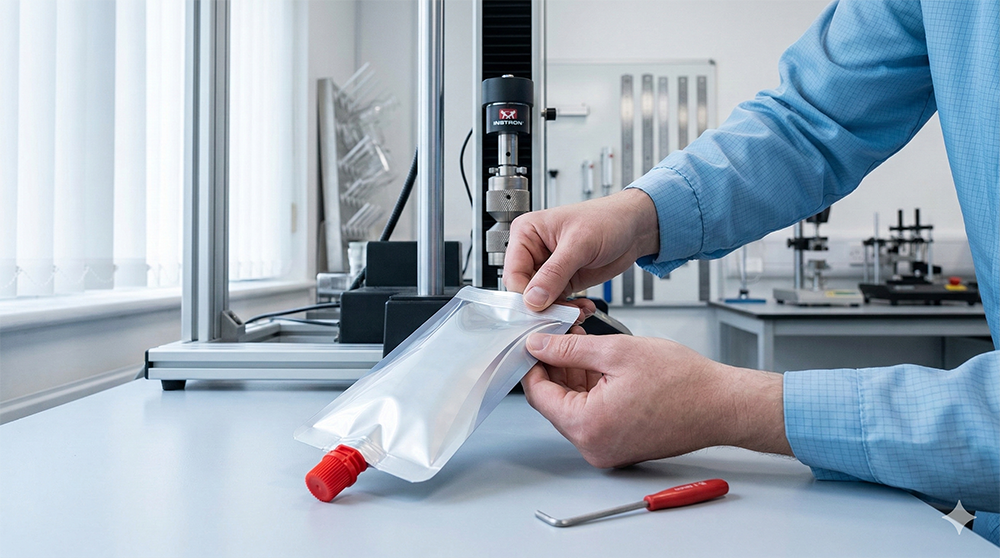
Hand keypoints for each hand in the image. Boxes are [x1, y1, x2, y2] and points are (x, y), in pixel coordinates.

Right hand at [503, 189, 659, 310]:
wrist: (634, 227)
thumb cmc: (607, 219)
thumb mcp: (579, 244)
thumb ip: (554, 273)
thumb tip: (533, 298)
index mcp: (527, 233)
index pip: (513, 273)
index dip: (525, 295)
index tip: (540, 309)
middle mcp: (533, 252)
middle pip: (524, 291)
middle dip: (543, 307)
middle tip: (561, 316)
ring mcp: (547, 269)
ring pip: (540, 302)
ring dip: (558, 312)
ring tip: (577, 313)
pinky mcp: (562, 282)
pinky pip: (557, 304)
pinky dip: (569, 311)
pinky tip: (582, 309)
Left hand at [522, 332, 790, 467]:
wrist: (723, 404)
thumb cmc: (684, 382)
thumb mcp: (616, 351)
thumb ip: (569, 349)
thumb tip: (538, 345)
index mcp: (587, 425)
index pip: (538, 393)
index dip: (533, 362)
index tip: (535, 340)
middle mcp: (593, 446)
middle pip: (554, 402)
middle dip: (556, 366)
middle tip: (563, 334)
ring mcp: (607, 449)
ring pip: (574, 407)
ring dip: (575, 376)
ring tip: (586, 342)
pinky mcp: (620, 445)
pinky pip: (593, 416)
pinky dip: (592, 390)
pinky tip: (602, 364)